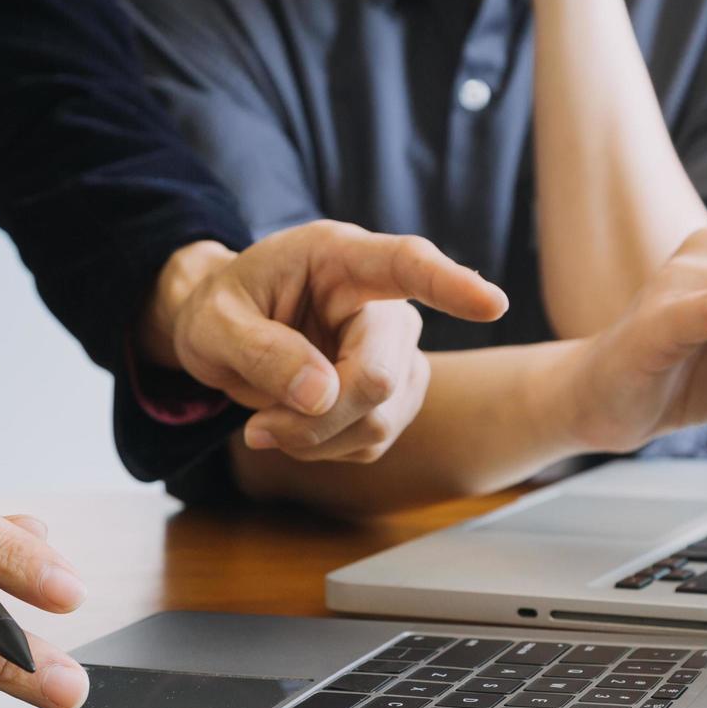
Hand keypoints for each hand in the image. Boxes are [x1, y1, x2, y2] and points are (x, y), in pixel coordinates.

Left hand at [141, 222, 507, 462]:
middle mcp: (382, 303)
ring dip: (315, 439)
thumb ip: (263, 352)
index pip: (406, 265)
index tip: (493, 302)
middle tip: (256, 429)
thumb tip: (323, 394)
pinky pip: (371, 441)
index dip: (450, 285)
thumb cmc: (218, 311)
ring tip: (265, 422)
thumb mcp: (213, 324)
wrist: (222, 332)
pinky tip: (292, 427)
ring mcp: (395, 351)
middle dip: (318, 417)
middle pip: (381, 375)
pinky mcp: (393, 396)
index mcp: (341, 258)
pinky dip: (323, 449)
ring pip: (380, 418)